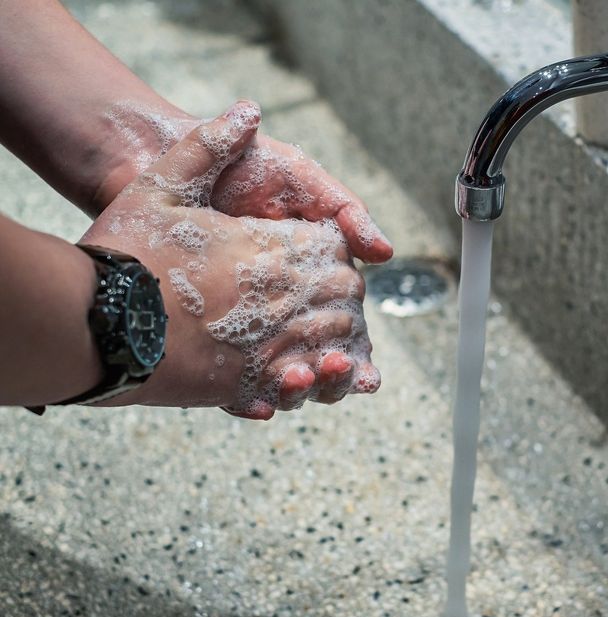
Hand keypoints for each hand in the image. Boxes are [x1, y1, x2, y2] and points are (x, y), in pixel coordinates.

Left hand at [82, 102, 379, 419]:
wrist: (157, 158)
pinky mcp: (203, 334)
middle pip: (314, 357)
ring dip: (297, 389)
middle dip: (332, 379)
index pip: (342, 325)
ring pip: (278, 372)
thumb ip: (345, 210)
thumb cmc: (237, 166)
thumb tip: (386, 253)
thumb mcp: (299, 179)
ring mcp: (241, 320)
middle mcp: (278, 301)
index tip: (367, 372)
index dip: (357, 352)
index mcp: (307, 271)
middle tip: (339, 376)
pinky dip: (246, 398)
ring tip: (303, 381)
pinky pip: (228, 377)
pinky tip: (259, 404)